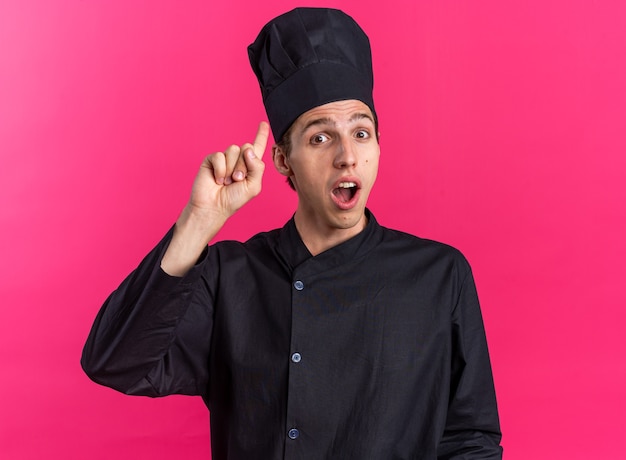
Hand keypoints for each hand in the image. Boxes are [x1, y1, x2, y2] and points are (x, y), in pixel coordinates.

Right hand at [162, 122, 269, 275]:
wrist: (213, 207)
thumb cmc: (234, 199)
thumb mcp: (254, 186)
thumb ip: (257, 167)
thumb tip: (247, 148)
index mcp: (250, 166)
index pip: (257, 147)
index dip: (261, 135)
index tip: (263, 123)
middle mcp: (238, 159)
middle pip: (247, 147)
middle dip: (244, 165)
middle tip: (237, 180)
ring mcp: (224, 159)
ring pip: (234, 150)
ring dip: (232, 168)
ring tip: (226, 182)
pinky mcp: (212, 159)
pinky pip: (220, 156)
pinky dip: (220, 169)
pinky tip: (217, 179)